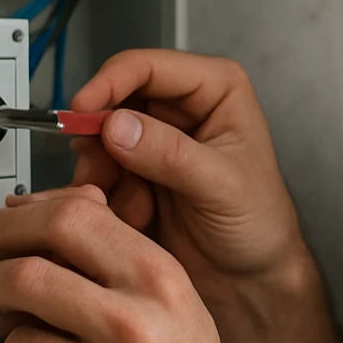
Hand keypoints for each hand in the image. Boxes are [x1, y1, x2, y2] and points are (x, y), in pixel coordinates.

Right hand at [68, 50, 305, 292]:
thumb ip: (171, 154)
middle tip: (99, 175)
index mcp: (215, 89)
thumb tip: (118, 126)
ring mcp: (156, 139)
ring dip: (103, 174)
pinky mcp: (137, 171)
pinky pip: (99, 170)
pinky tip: (135, 218)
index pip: (149, 66)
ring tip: (131, 207)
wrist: (250, 276)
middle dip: (100, 140)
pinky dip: (106, 195)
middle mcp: (183, 107)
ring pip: (100, 138)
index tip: (81, 111)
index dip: (109, 84)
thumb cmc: (261, 224)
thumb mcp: (221, 186)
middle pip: (114, 100)